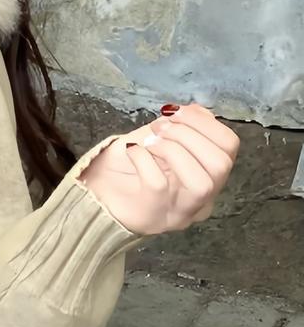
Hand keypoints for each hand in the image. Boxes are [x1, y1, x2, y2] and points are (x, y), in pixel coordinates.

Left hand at [81, 104, 238, 236]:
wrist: (96, 190)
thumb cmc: (130, 164)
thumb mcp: (159, 138)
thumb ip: (183, 125)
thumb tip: (198, 110)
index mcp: (208, 176)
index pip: (230, 146)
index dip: (206, 122)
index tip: (175, 112)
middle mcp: (201, 200)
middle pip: (222, 164)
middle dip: (189, 134)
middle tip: (159, 128)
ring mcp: (179, 211)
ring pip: (202, 182)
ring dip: (174, 149)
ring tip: (150, 141)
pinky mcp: (153, 216)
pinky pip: (158, 184)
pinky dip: (144, 158)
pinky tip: (133, 151)